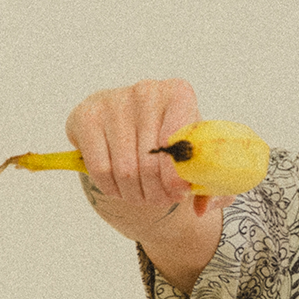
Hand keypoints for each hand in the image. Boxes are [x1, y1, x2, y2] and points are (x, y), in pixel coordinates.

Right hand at [65, 78, 231, 217]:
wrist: (135, 126)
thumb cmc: (171, 143)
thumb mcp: (198, 158)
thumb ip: (211, 184)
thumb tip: (200, 208)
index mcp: (179, 94)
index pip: (177, 145)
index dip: (178, 177)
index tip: (179, 193)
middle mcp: (146, 91)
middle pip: (150, 163)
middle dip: (157, 193)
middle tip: (160, 200)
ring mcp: (113, 101)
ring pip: (124, 170)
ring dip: (135, 194)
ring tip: (142, 195)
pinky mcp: (86, 116)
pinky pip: (99, 169)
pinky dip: (111, 188)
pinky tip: (120, 186)